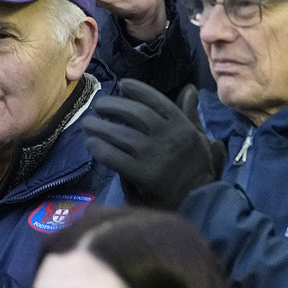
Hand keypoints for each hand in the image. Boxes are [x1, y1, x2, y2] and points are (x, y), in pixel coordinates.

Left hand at [82, 81, 225, 209]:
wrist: (199, 203)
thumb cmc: (198, 169)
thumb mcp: (199, 137)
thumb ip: (191, 113)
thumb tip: (189, 89)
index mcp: (182, 125)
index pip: (156, 100)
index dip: (137, 90)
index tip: (122, 84)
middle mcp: (168, 136)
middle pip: (134, 113)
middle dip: (113, 106)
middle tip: (99, 105)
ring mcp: (155, 155)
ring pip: (120, 134)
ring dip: (99, 126)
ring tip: (88, 124)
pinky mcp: (144, 175)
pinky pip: (114, 157)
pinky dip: (99, 148)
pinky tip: (91, 144)